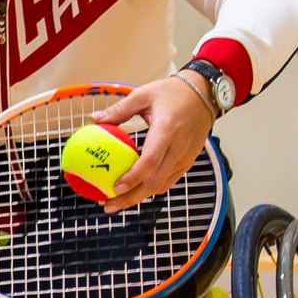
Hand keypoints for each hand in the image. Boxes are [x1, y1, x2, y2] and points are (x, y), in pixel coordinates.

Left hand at [95, 76, 216, 211]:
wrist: (204, 95)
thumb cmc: (172, 93)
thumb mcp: (143, 95)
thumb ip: (119, 110)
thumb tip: (93, 120)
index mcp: (167, 130)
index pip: (151, 161)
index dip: (133, 177)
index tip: (115, 187)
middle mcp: (179, 147)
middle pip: (155, 181)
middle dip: (132, 197)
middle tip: (109, 205)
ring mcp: (186, 157)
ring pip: (162, 185)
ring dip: (140, 196)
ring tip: (117, 202)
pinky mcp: (188, 161)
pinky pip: (169, 180)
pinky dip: (152, 188)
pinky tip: (135, 190)